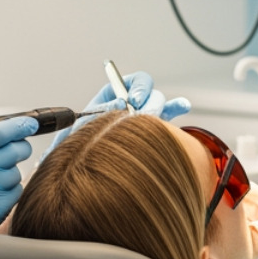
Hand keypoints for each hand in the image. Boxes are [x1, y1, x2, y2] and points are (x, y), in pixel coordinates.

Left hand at [46, 71, 190, 155]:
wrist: (82, 176)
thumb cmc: (76, 151)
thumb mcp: (79, 130)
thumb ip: (96, 115)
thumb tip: (115, 105)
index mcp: (111, 97)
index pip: (129, 82)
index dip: (135, 87)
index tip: (133, 100)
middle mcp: (130, 105)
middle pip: (148, 92)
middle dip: (147, 103)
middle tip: (141, 118)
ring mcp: (144, 117)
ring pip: (160, 103)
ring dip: (160, 107)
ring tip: (153, 121)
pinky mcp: (155, 131)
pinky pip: (168, 116)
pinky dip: (176, 107)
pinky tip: (182, 105)